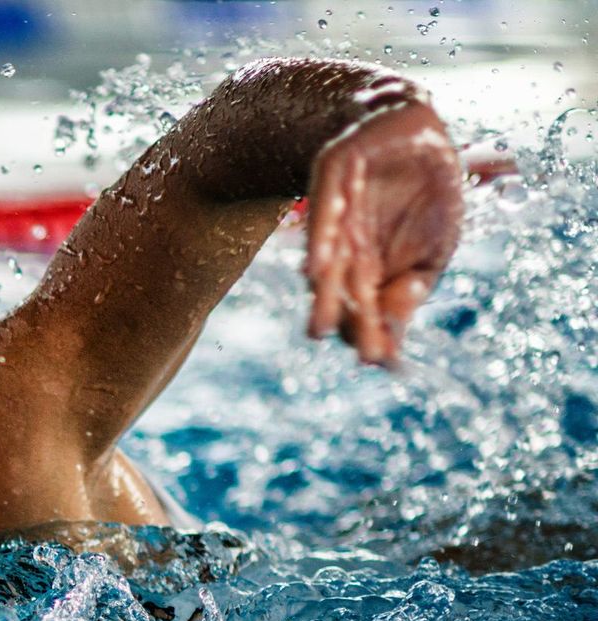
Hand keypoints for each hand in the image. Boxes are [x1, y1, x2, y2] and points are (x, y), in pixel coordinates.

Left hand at [305, 103, 463, 365]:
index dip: (378, 333)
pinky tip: (316, 271)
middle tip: (361, 356)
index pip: (372, 309)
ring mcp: (338, 218)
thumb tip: (396, 319)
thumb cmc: (425, 189)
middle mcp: (350, 250)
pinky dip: (322, 242)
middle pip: (349, 295)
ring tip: (320, 330)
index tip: (384, 361)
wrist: (410, 127)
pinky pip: (326, 215)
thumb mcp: (437, 241)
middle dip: (354, 325)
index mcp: (375, 267)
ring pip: (328, 265)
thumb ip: (416, 281)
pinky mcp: (332, 180)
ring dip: (326, 298)